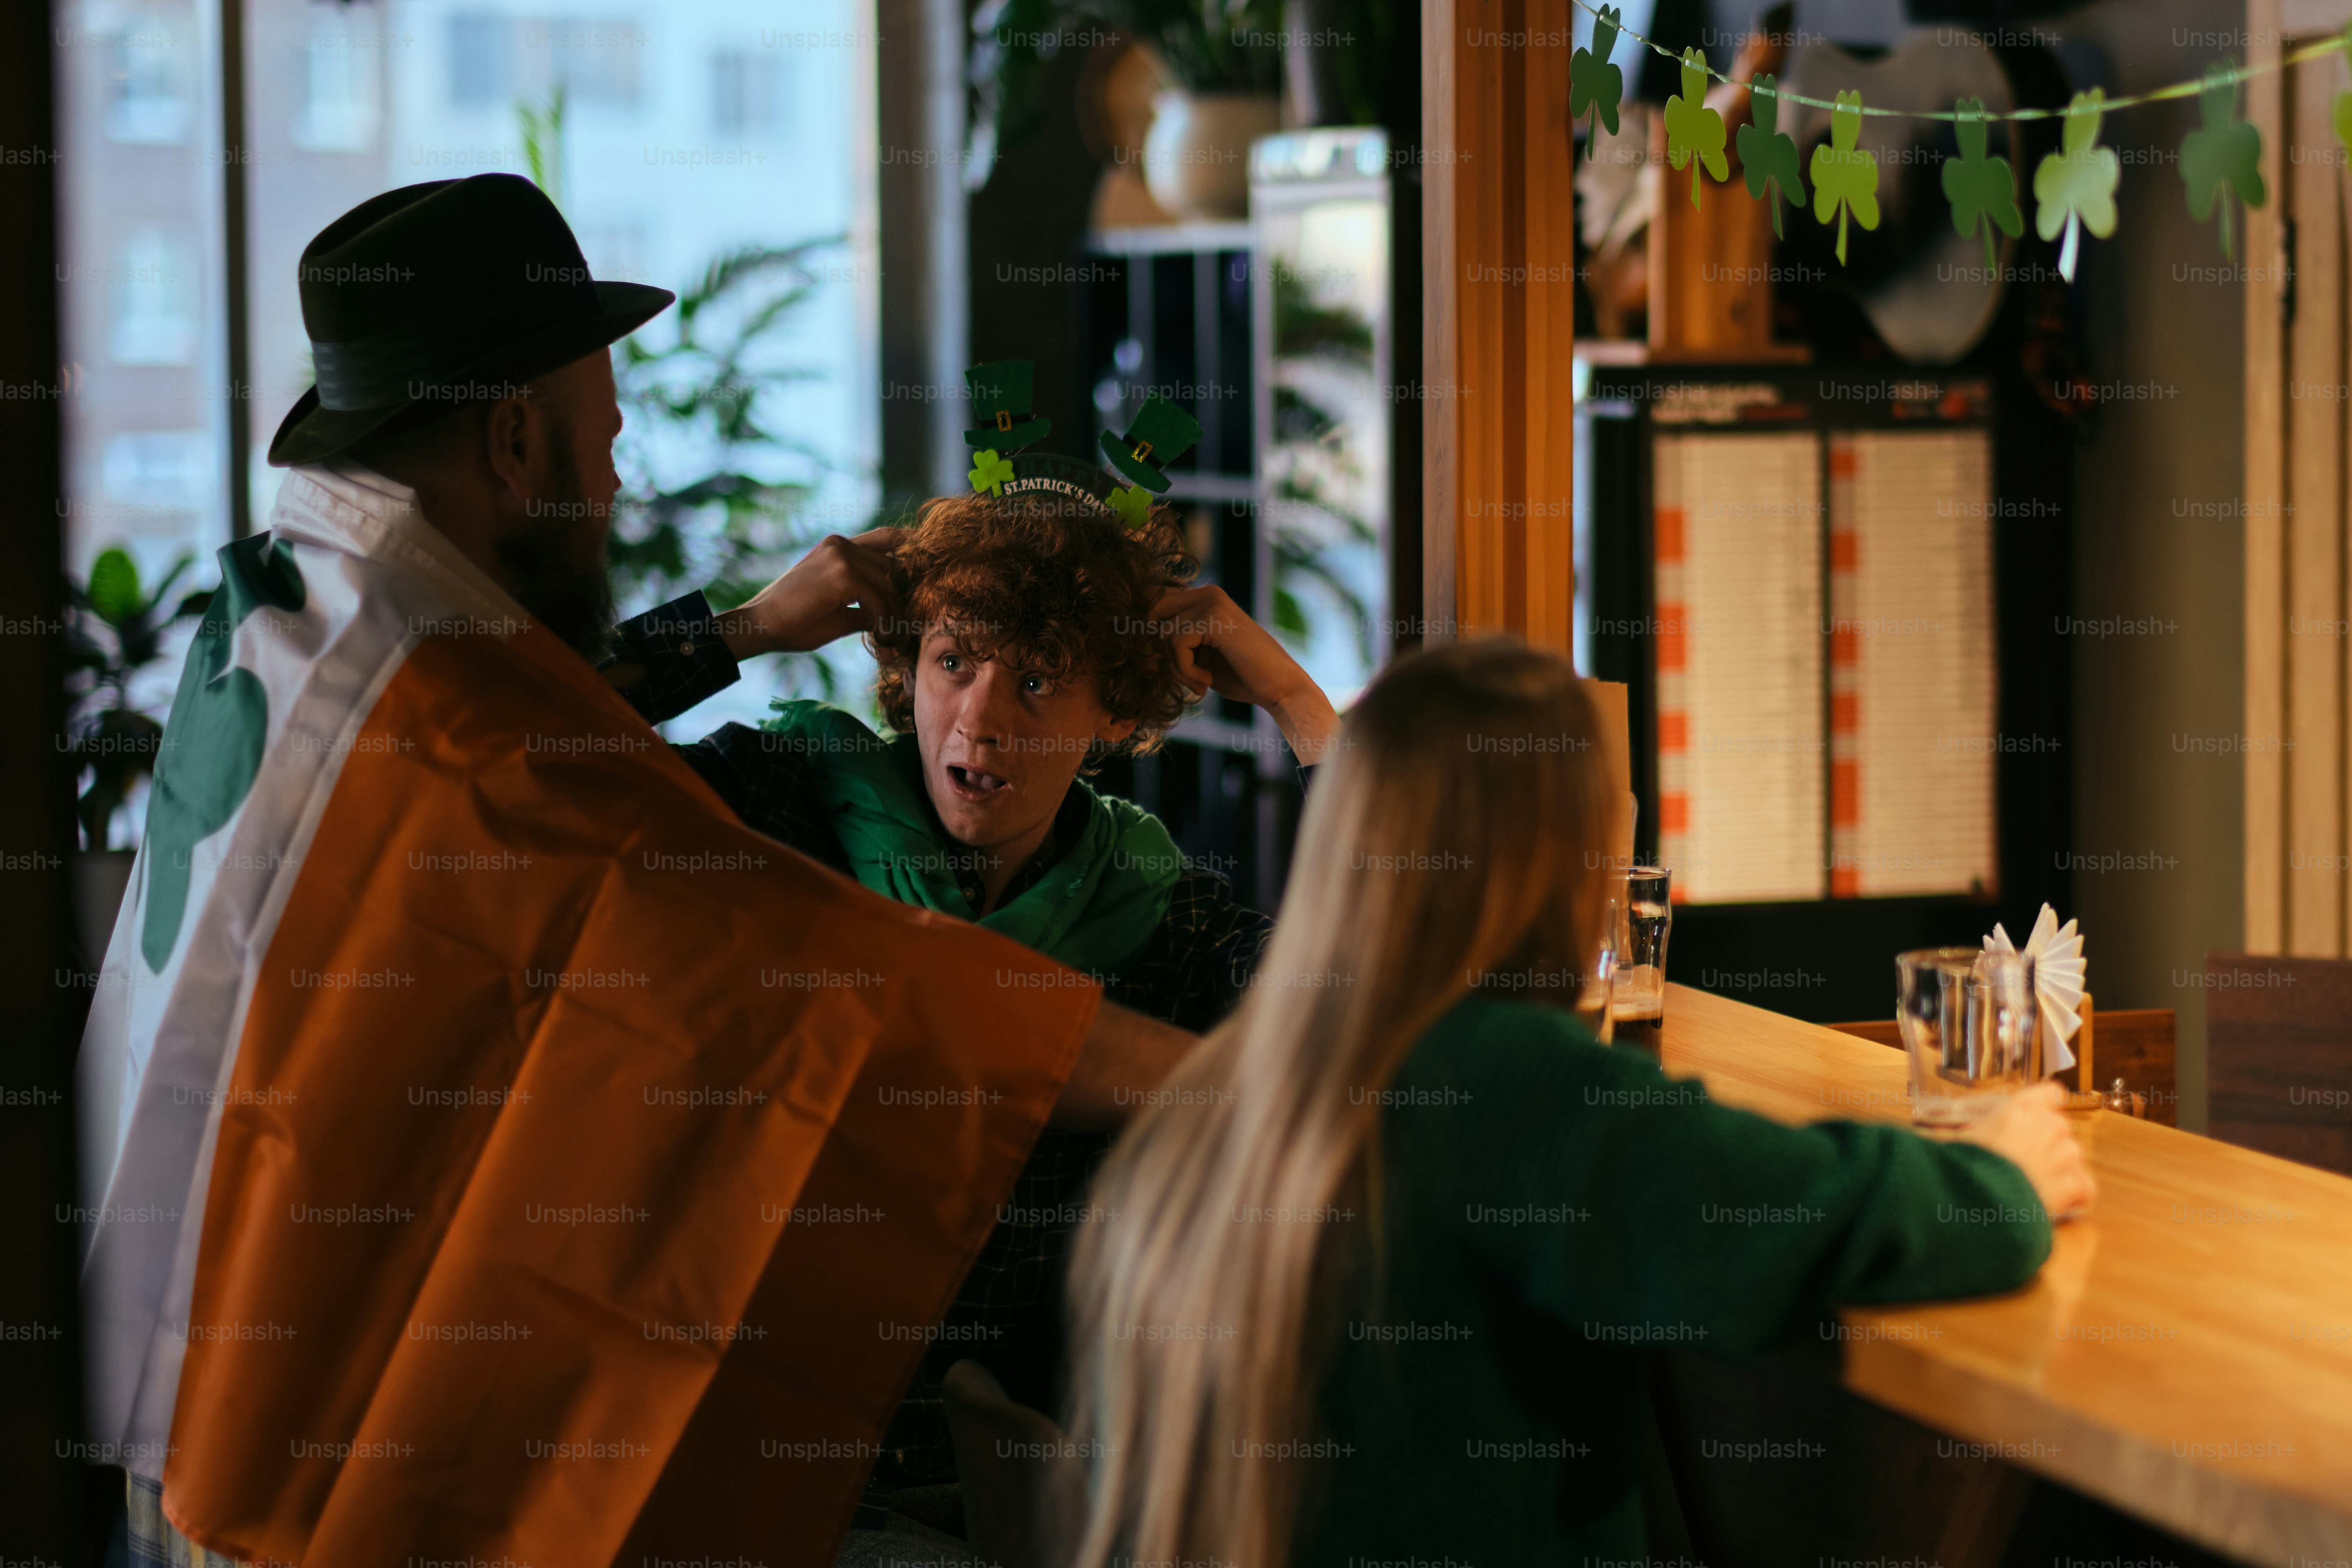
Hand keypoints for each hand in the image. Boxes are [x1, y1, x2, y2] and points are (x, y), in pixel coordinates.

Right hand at [718, 529, 902, 658]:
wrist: (760, 625)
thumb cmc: (795, 622)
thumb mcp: (839, 610)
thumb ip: (867, 605)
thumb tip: (894, 618)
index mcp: (838, 546)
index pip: (888, 538)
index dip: (911, 552)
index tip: (925, 577)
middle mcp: (841, 544)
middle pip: (895, 566)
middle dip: (903, 600)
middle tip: (903, 630)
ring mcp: (841, 556)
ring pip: (890, 584)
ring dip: (895, 617)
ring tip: (891, 641)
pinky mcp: (842, 575)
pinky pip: (880, 599)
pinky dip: (885, 623)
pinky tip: (881, 640)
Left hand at [1149, 584, 1341, 762]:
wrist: (1279, 688)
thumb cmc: (1239, 676)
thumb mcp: (1197, 656)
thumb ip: (1172, 644)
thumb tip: (1131, 639)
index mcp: (1202, 598)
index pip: (1152, 609)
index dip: (1148, 641)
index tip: (1165, 671)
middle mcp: (1206, 592)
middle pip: (1150, 615)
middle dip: (1154, 651)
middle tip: (1177, 677)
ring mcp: (1211, 601)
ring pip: (1161, 632)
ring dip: (1174, 667)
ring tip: (1198, 682)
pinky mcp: (1215, 616)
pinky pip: (1175, 643)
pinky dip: (1184, 670)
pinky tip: (1205, 681)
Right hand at [1956, 1082, 2095, 1219]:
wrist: (1979, 1198)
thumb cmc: (1962, 1166)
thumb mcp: (1950, 1140)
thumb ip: (1951, 1134)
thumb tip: (1929, 1135)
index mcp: (2019, 1109)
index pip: (2050, 1093)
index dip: (2048, 1104)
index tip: (2042, 1115)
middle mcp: (2047, 1126)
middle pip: (2061, 1128)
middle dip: (2048, 1144)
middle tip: (2025, 1163)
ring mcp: (2065, 1154)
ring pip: (2073, 1157)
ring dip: (2060, 1170)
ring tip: (2035, 1186)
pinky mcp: (2075, 1183)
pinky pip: (2085, 1187)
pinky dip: (2074, 1196)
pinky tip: (2055, 1203)